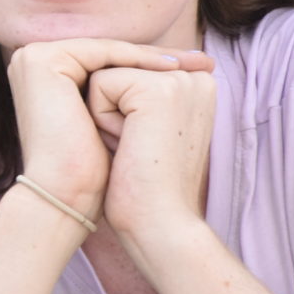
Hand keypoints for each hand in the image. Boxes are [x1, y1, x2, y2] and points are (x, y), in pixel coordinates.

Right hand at [4, 40, 206, 219]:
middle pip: (111, 57)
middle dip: (161, 60)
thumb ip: (126, 93)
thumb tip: (169, 74)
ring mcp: (34, 58)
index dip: (154, 67)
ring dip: (155, 59)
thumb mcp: (116, 123)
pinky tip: (172, 70)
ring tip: (197, 67)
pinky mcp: (42, 60)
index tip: (200, 71)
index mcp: (45, 76)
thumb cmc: (94, 171)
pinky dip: (139, 60)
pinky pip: (102, 52)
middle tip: (206, 64)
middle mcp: (33, 61)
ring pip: (109, 53)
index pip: (109, 64)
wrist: (66, 193)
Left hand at [85, 63, 217, 257]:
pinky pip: (99, 84)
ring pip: (104, 75)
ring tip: (134, 148)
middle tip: (139, 150)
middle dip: (110, 112)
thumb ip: (135, 95)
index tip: (145, 146)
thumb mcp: (142, 128)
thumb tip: (102, 72)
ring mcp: (180, 79)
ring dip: (104, 116)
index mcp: (195, 85)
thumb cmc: (143, 185)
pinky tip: (128, 146)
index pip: (127, 70)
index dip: (116, 111)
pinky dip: (101, 119)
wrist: (159, 224)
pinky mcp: (159, 89)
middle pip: (114, 69)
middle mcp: (194, 77)